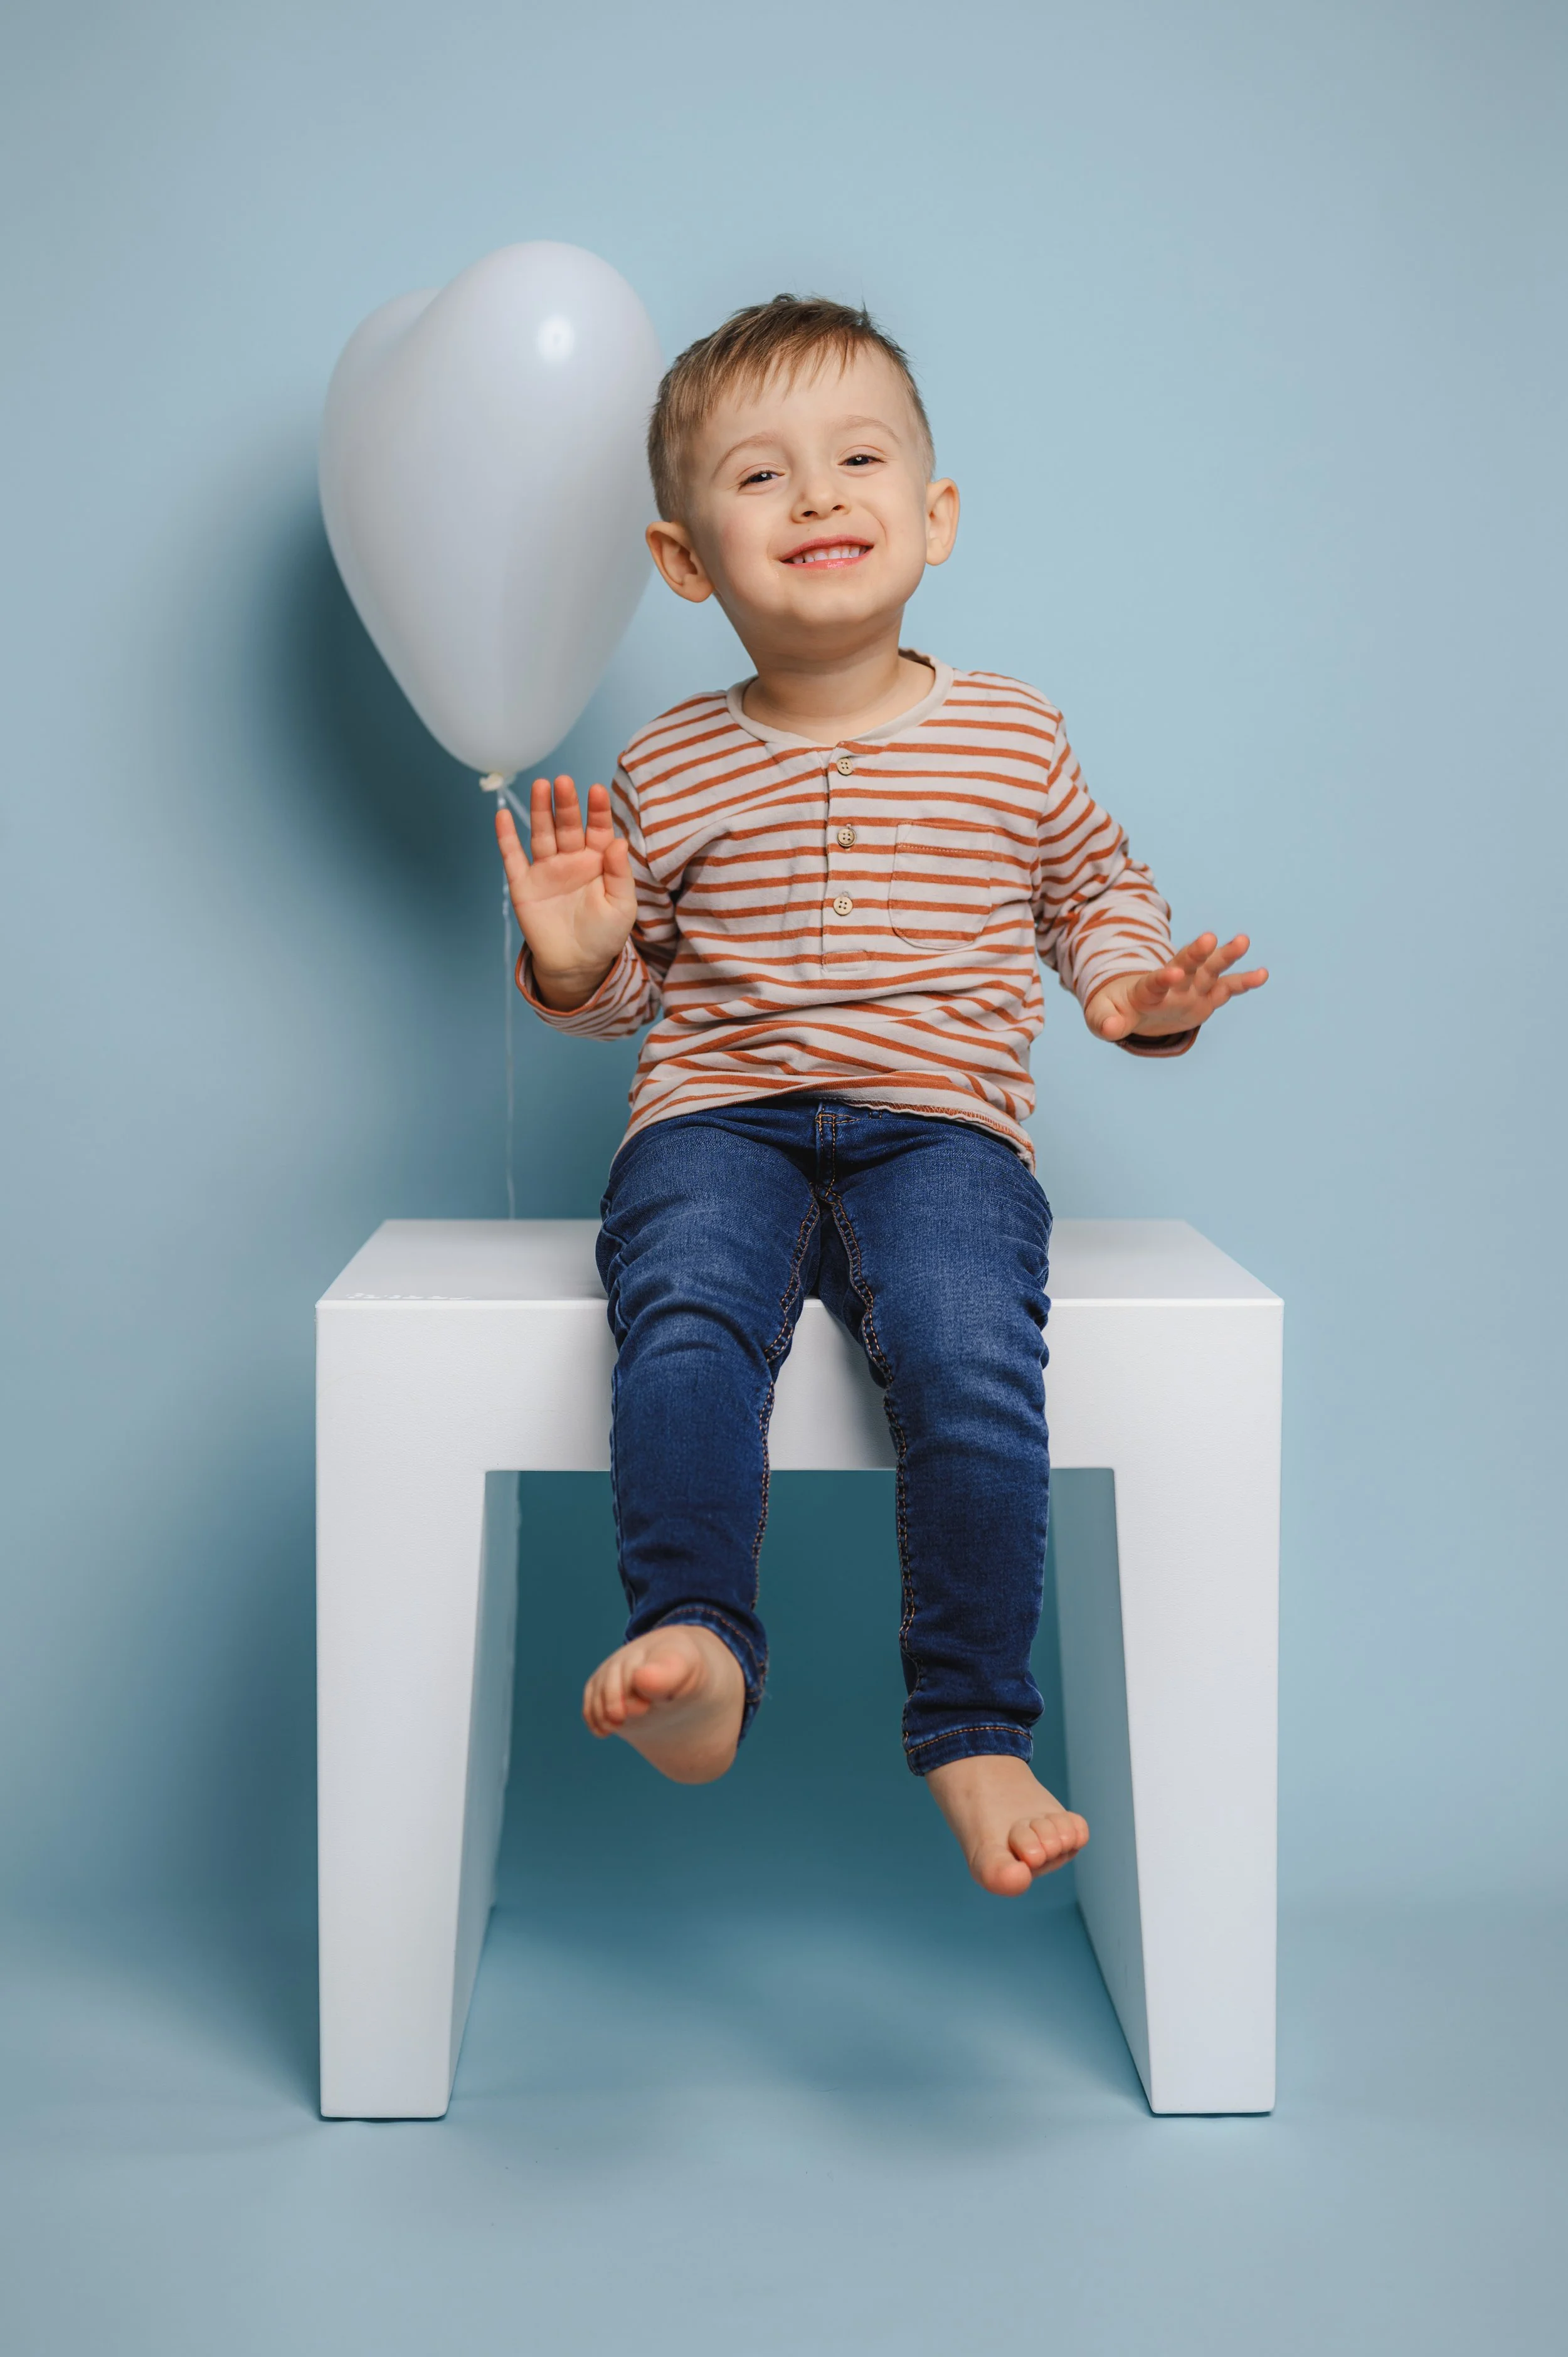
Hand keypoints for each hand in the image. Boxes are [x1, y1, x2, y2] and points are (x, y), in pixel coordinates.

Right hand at [495, 775, 637, 1010]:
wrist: (577, 965)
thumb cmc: (604, 935)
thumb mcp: (621, 906)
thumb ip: (621, 874)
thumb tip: (620, 841)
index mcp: (598, 860)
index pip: (598, 828)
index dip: (597, 810)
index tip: (597, 791)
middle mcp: (571, 859)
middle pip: (567, 825)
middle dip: (566, 804)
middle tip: (564, 782)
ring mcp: (546, 869)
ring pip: (542, 834)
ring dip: (540, 811)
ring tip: (540, 786)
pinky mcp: (524, 884)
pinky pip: (513, 857)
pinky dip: (506, 837)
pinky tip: (502, 816)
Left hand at [1084, 933, 1267, 1042]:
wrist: (1133, 1007)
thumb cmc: (1116, 1010)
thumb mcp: (1102, 1017)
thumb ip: (1104, 1022)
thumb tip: (1110, 1029)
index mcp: (1146, 990)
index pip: (1155, 982)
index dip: (1163, 977)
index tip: (1174, 972)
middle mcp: (1173, 984)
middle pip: (1185, 966)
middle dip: (1196, 954)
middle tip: (1209, 938)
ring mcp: (1192, 988)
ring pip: (1210, 969)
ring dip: (1225, 956)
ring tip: (1243, 940)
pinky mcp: (1206, 997)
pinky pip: (1227, 988)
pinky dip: (1244, 982)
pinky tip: (1263, 974)